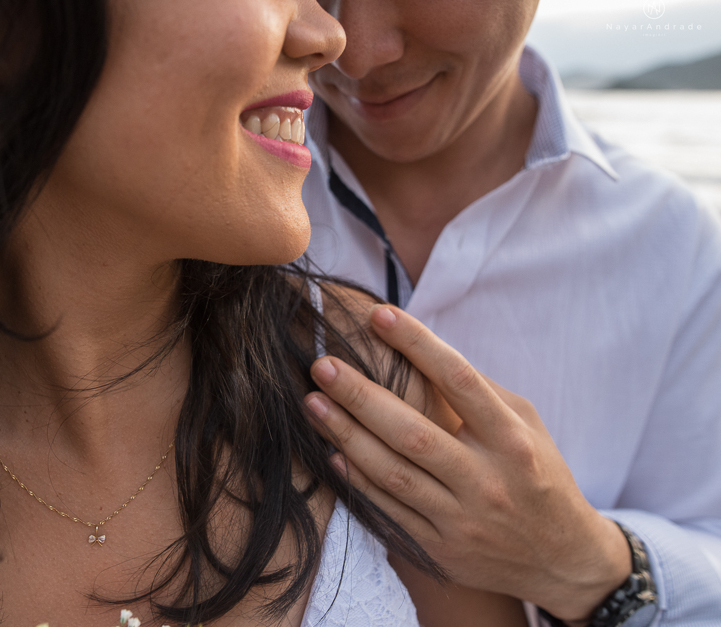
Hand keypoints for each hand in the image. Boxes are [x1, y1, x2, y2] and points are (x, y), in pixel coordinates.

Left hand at [304, 305, 631, 622]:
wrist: (563, 561)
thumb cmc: (539, 476)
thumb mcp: (527, 427)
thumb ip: (479, 393)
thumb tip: (421, 351)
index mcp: (512, 440)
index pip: (460, 381)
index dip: (418, 344)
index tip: (379, 316)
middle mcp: (487, 480)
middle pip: (412, 433)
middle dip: (361, 396)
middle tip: (322, 366)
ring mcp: (462, 519)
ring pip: (393, 473)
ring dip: (346, 435)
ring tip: (312, 403)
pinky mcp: (441, 549)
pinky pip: (390, 511)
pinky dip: (358, 481)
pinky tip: (332, 453)